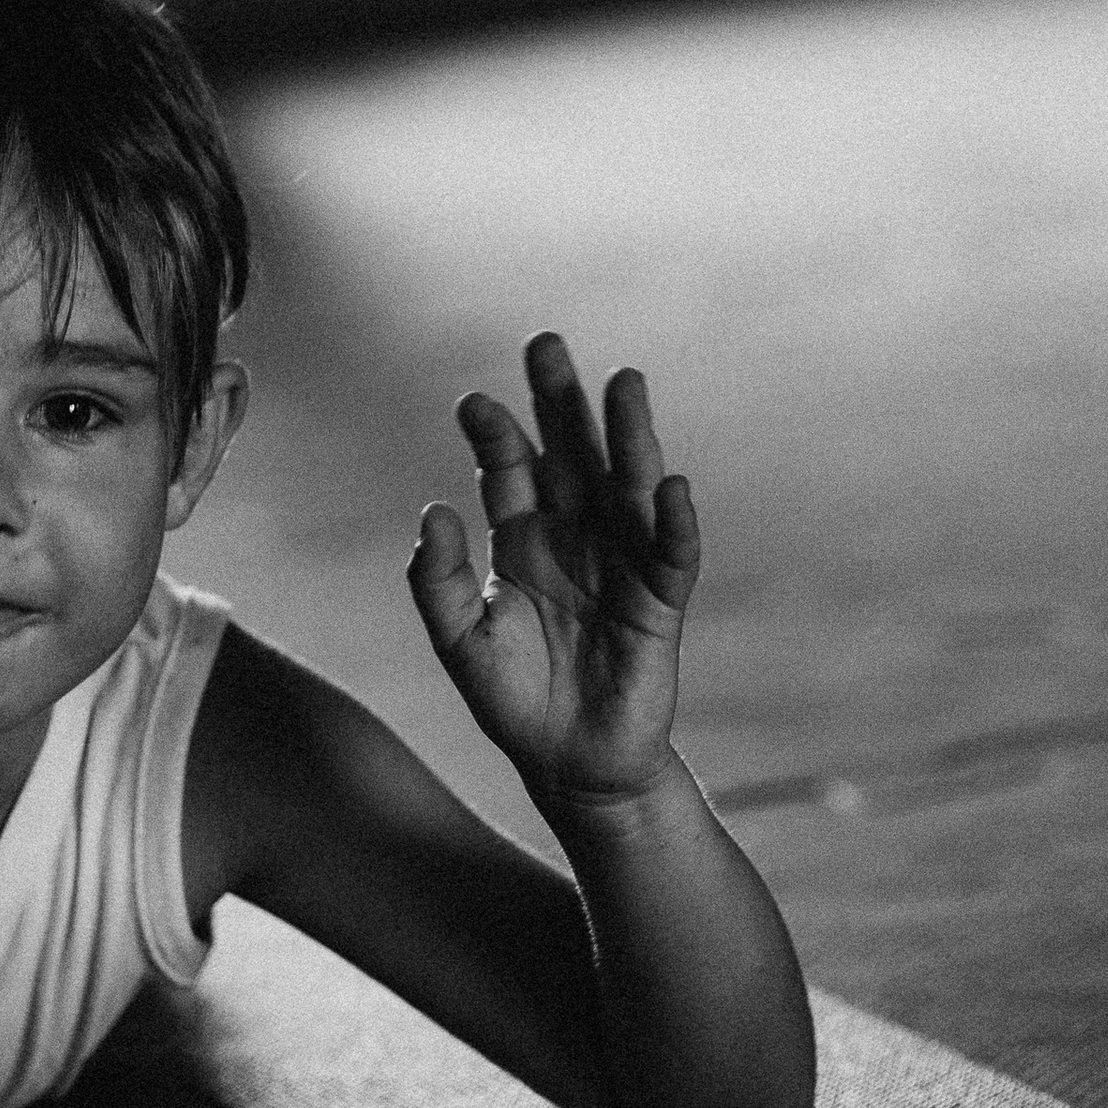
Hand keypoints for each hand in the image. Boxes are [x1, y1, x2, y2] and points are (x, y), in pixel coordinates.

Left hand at [407, 332, 697, 812]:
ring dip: (629, 437)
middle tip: (544, 343)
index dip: (495, 435)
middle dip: (559, 401)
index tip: (472, 403)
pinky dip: (675, 523)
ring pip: (627, 487)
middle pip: (571, 454)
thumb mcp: (458, 640)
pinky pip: (671, 557)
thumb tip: (431, 510)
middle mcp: (575, 537)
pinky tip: (671, 487)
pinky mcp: (658, 605)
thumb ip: (439, 581)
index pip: (511, 470)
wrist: (568, 765)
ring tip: (624, 382)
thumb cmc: (511, 697)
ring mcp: (620, 564)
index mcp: (523, 538)